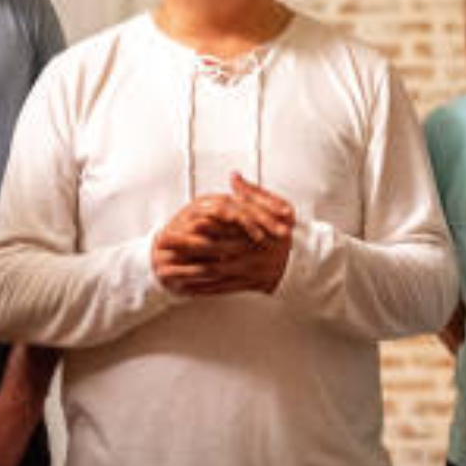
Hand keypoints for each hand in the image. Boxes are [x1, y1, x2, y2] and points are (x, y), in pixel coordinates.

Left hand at [151, 176, 294, 295]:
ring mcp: (242, 271)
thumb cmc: (290, 233)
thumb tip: (234, 177)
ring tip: (164, 269)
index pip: (220, 228)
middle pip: (208, 251)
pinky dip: (201, 289)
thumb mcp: (279, 207)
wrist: (304, 263)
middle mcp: (244, 254)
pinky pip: (218, 288)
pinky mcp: (244, 284)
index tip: (181, 223)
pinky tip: (184, 287)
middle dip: (183, 248)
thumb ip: (253, 193)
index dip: (199, 227)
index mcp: (251, 233)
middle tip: (162, 244)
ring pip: (209, 273)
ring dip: (185, 271)